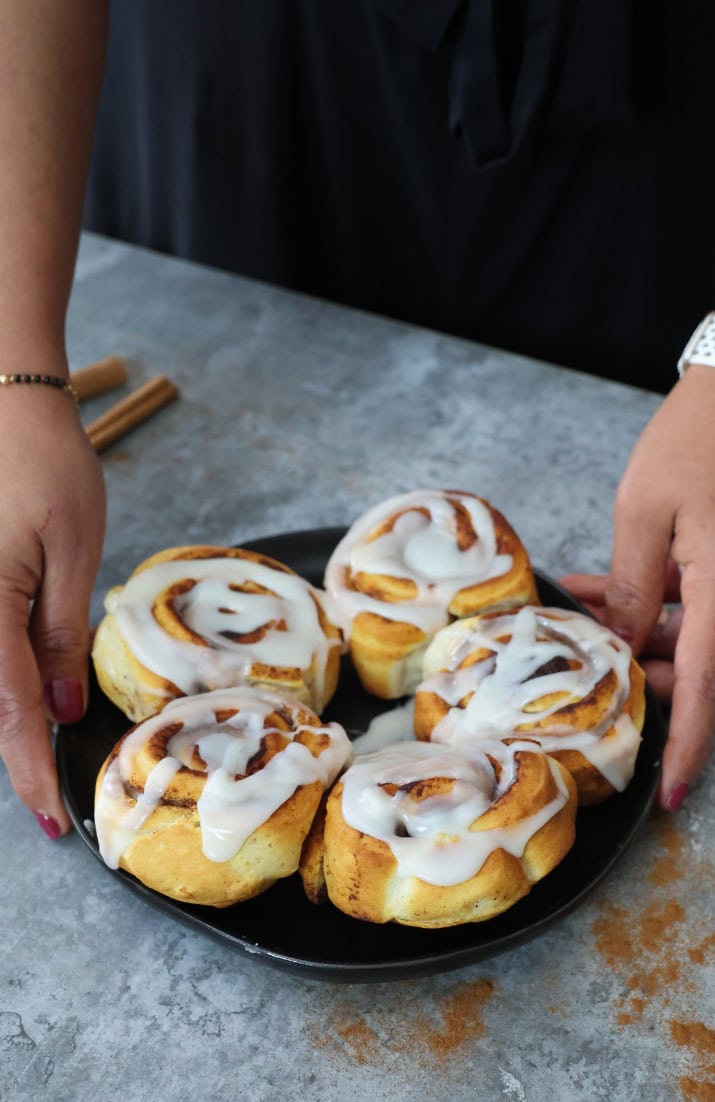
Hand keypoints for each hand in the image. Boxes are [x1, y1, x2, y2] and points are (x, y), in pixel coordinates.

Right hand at [0, 384, 104, 835]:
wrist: (1, 397)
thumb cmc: (42, 463)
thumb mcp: (70, 550)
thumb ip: (59, 635)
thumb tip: (60, 709)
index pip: (5, 712)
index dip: (26, 770)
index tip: (48, 819)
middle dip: (10, 748)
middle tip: (45, 795)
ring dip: (3, 712)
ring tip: (35, 750)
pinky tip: (22, 689)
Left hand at [562, 365, 714, 810]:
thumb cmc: (697, 442)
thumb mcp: (646, 513)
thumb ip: (632, 586)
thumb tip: (621, 648)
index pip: (705, 686)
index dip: (686, 745)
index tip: (667, 793)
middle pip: (689, 669)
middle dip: (633, 681)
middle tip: (575, 681)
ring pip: (677, 638)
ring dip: (624, 640)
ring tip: (569, 624)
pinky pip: (678, 606)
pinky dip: (637, 606)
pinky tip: (590, 592)